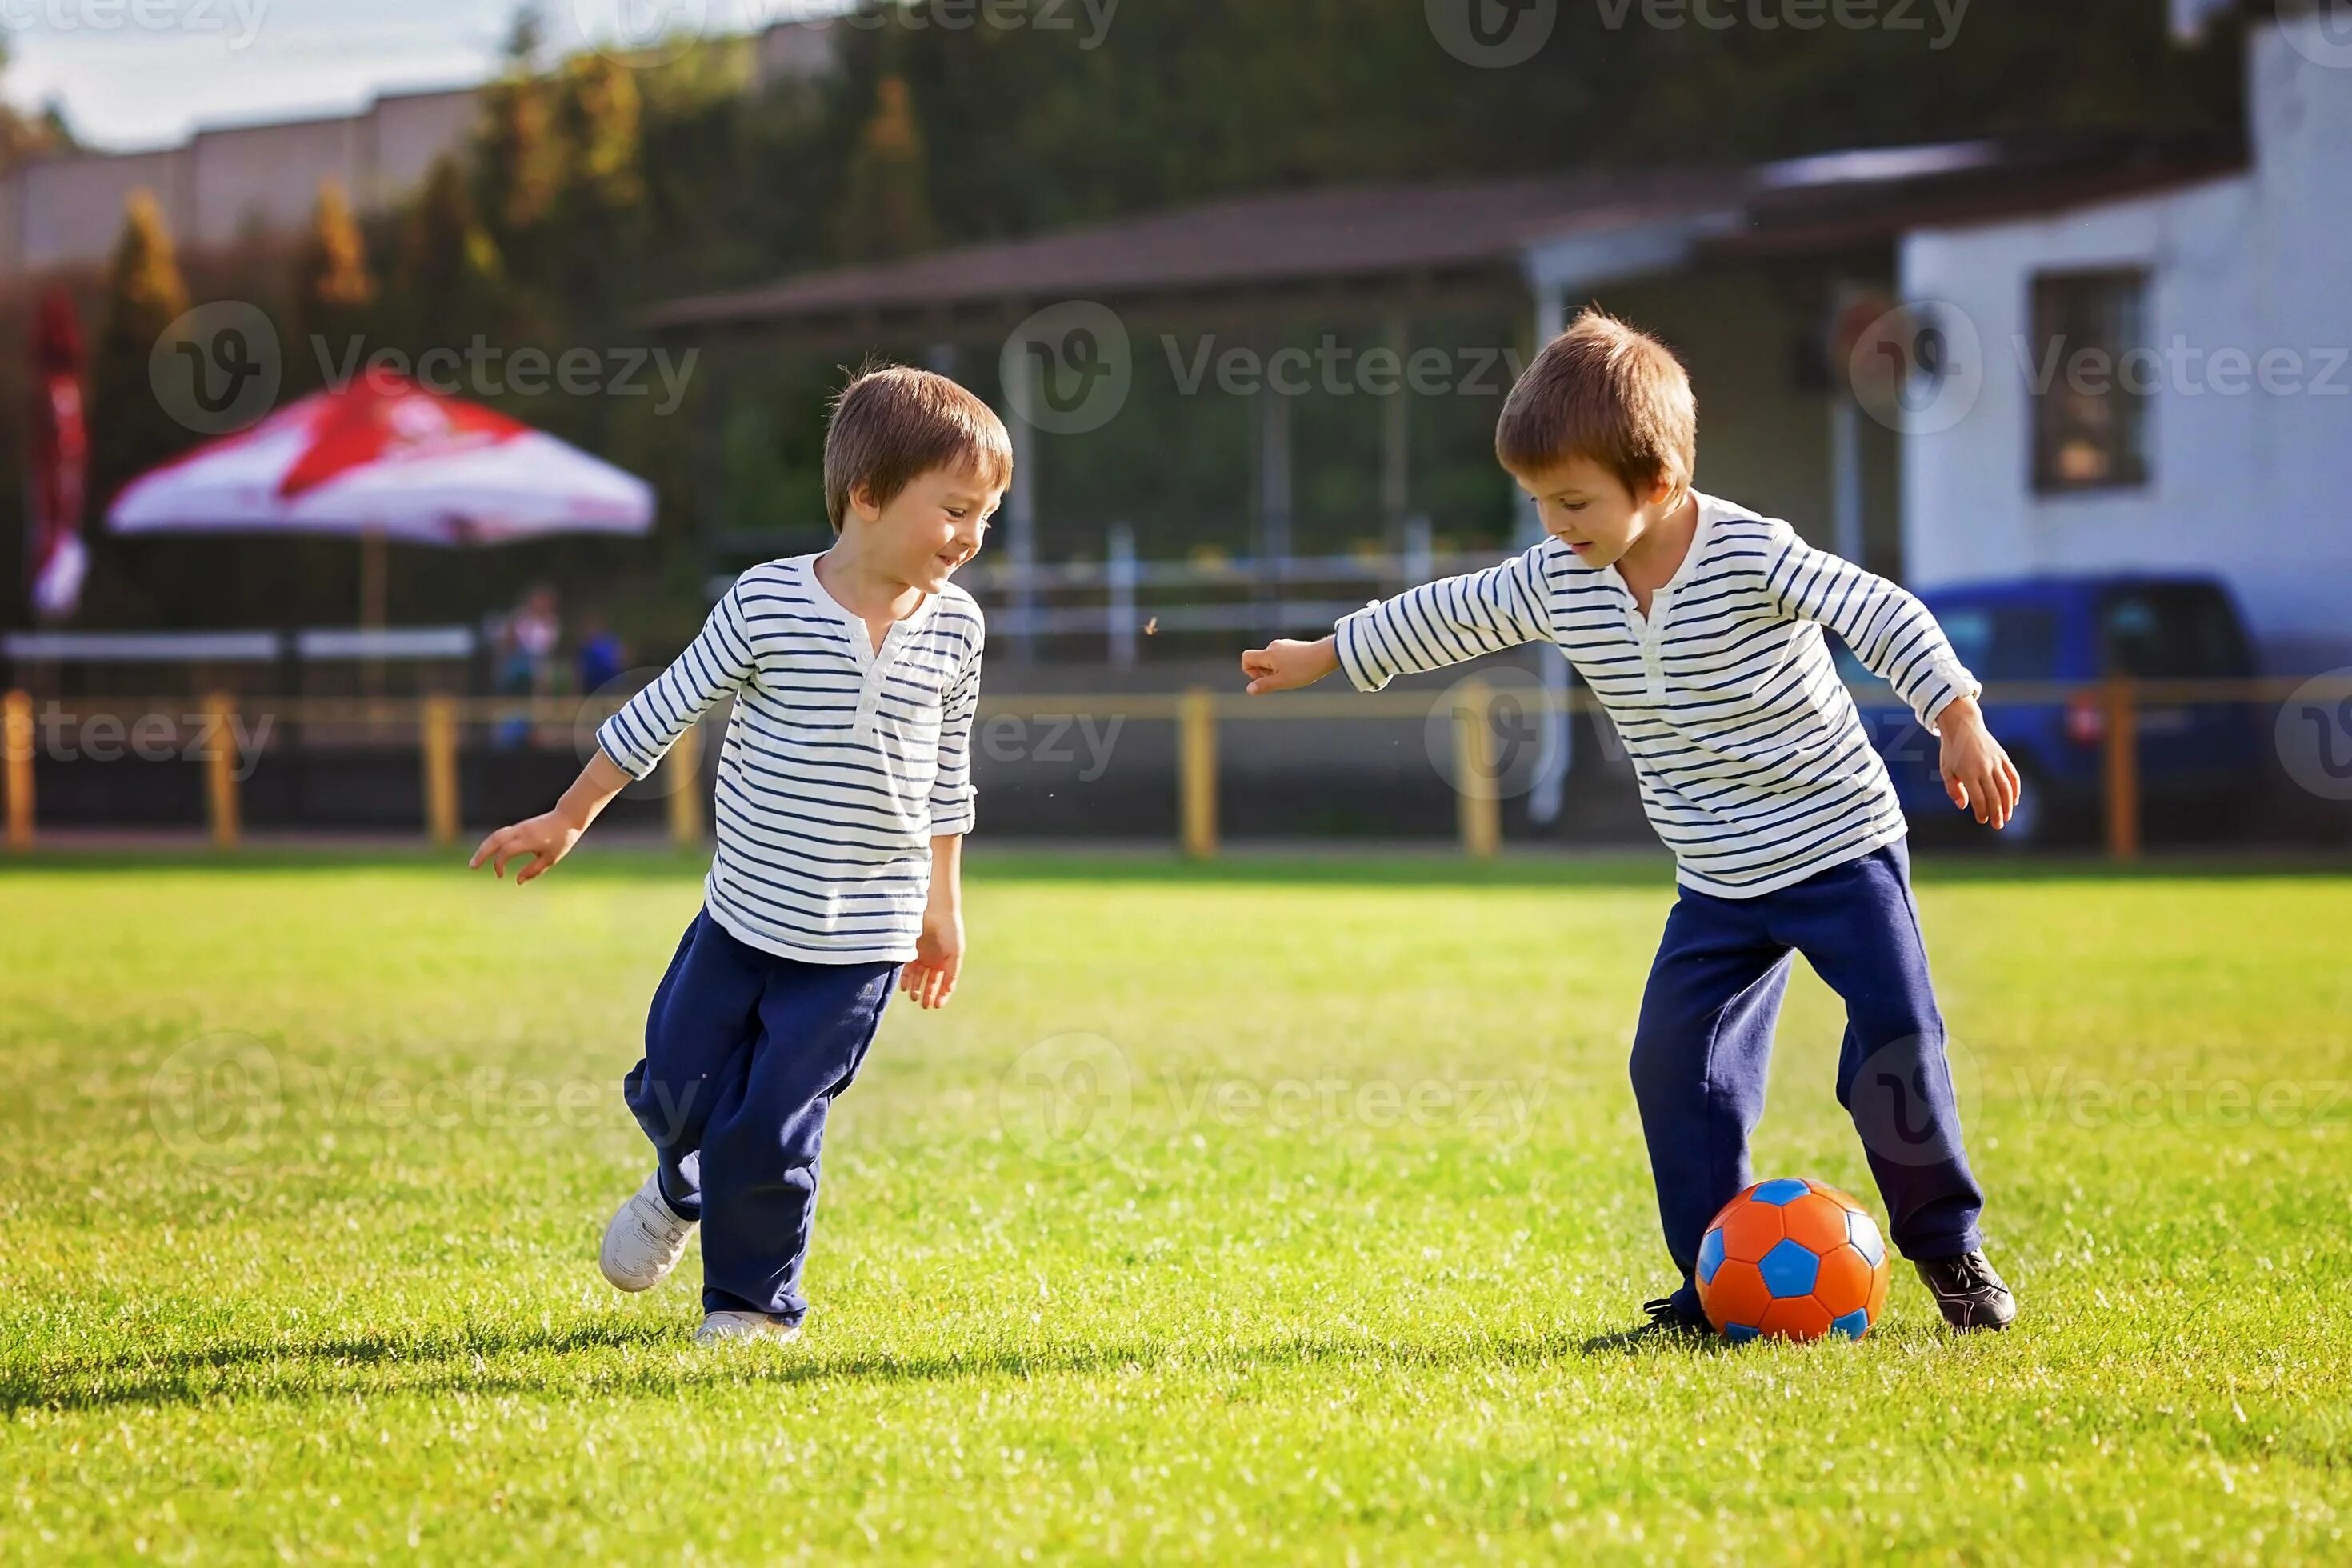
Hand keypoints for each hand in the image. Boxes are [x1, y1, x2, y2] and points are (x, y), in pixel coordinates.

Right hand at [469, 808, 585, 884]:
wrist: (567, 817)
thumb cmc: (562, 839)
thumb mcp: (551, 858)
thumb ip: (534, 870)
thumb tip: (518, 881)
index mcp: (529, 840)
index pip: (506, 851)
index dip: (499, 864)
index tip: (501, 876)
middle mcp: (521, 831)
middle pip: (494, 840)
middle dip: (481, 853)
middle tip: (472, 867)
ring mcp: (518, 827)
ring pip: (495, 835)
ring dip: (484, 848)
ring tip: (475, 862)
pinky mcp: (519, 826)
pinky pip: (501, 834)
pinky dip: (491, 843)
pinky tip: (487, 853)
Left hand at [901, 904, 962, 1009]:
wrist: (935, 910)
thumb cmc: (949, 930)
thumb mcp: (955, 953)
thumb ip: (952, 973)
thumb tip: (948, 990)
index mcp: (947, 961)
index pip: (944, 983)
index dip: (941, 995)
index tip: (936, 1006)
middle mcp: (934, 959)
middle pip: (930, 982)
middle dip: (927, 994)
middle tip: (924, 1006)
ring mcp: (921, 955)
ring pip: (917, 977)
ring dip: (916, 988)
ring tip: (914, 997)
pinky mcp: (909, 949)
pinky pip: (906, 968)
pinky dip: (906, 978)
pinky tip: (905, 987)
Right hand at [1240, 636, 1338, 694]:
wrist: (1327, 655)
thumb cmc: (1304, 669)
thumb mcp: (1283, 681)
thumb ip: (1264, 685)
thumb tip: (1249, 690)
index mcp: (1268, 653)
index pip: (1246, 658)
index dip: (1250, 671)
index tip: (1266, 678)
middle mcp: (1274, 646)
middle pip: (1259, 660)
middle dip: (1266, 673)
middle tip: (1283, 679)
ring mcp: (1284, 645)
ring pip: (1271, 660)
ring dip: (1277, 671)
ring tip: (1294, 675)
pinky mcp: (1293, 646)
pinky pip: (1282, 657)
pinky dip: (1286, 666)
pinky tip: (1300, 671)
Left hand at [1937, 696, 2021, 828]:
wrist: (1963, 726)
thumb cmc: (1952, 750)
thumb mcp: (1946, 769)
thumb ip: (1953, 789)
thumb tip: (1963, 806)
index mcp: (1968, 773)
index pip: (1979, 798)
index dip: (1982, 812)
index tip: (1982, 820)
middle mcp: (1984, 768)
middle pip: (1994, 796)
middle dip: (1997, 813)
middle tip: (1998, 825)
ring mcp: (1996, 762)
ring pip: (2006, 788)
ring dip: (2008, 805)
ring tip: (2007, 817)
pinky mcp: (2003, 757)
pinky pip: (2013, 776)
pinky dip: (2016, 790)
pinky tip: (2014, 800)